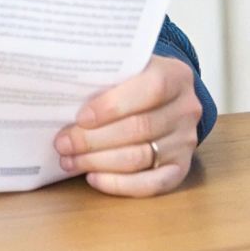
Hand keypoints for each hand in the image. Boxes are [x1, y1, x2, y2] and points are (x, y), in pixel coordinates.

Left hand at [54, 55, 200, 196]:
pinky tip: (93, 178)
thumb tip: (64, 91)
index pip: (151, 89)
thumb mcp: (127, 67)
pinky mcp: (180, 169)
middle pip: (139, 128)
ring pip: (139, 158)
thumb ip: (106, 74)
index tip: (80, 117)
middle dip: (94, 139)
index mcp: (176, 76)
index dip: (113, 105)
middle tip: (63, 143)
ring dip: (98, 162)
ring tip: (69, 160)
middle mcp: (186, 109)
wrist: (166, 100)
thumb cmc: (135, 82)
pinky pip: (151, 184)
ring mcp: (186, 142)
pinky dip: (118, 184)